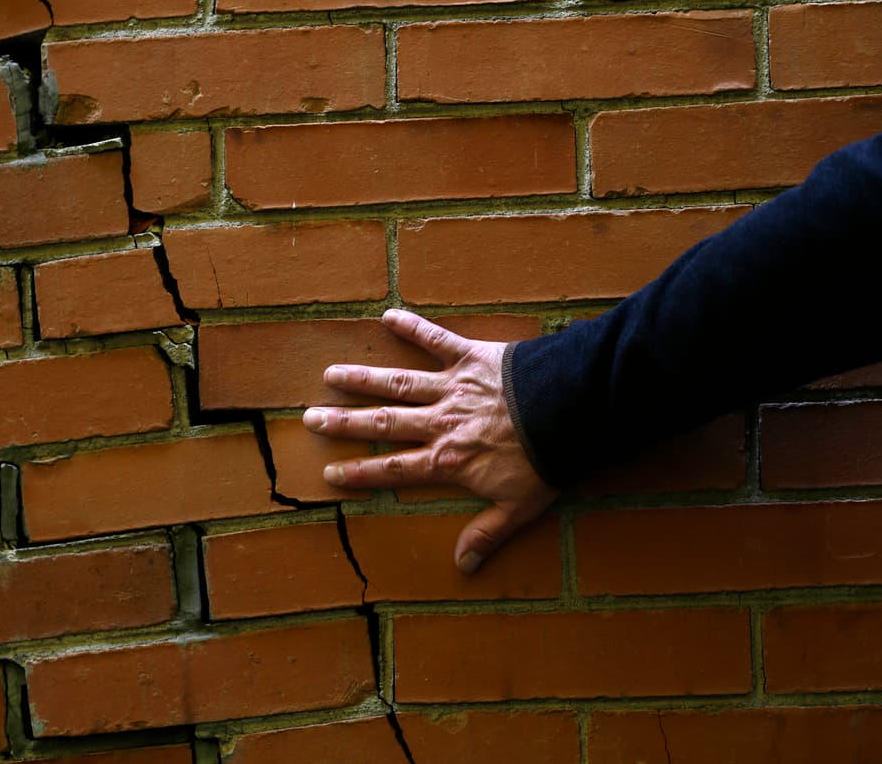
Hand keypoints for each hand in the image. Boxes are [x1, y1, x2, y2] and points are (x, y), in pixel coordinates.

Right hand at [302, 308, 558, 573]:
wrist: (571, 411)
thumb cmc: (547, 460)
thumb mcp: (519, 506)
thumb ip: (486, 533)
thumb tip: (462, 565)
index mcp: (448, 459)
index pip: (395, 469)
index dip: (361, 472)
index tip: (331, 472)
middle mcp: (440, 422)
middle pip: (384, 423)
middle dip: (345, 422)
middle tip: (310, 417)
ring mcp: (452, 387)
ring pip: (398, 384)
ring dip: (363, 378)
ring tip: (331, 374)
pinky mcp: (470, 357)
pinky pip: (437, 340)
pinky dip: (414, 327)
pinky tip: (389, 316)